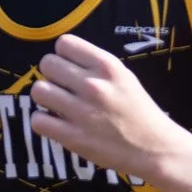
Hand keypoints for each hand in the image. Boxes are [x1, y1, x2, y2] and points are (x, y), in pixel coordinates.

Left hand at [31, 32, 181, 180]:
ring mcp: (82, 112)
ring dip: (45, 98)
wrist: (154, 148)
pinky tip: (56, 124)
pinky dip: (43, 122)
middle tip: (63, 89)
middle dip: (52, 76)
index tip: (70, 69)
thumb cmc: (138, 111)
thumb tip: (63, 58)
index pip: (64, 44)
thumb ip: (95, 66)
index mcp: (107, 66)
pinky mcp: (74, 137)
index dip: (63, 56)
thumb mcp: (124, 77)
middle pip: (47, 64)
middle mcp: (93, 85)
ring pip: (39, 91)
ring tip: (57, 106)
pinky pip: (38, 121)